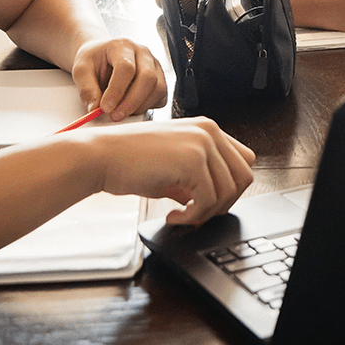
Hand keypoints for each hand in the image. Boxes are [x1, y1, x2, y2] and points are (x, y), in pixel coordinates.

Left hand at [71, 38, 167, 120]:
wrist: (102, 56)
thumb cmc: (93, 61)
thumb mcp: (81, 70)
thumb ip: (86, 89)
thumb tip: (95, 109)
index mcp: (122, 46)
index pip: (126, 68)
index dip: (117, 90)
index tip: (105, 108)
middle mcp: (143, 53)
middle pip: (147, 78)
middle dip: (131, 102)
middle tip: (115, 116)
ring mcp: (155, 65)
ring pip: (158, 88)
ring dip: (139, 106)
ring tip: (120, 112)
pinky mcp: (160, 79)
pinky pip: (161, 96)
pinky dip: (147, 106)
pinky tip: (131, 108)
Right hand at [82, 118, 254, 225]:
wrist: (100, 157)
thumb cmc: (129, 161)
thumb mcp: (173, 167)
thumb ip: (198, 179)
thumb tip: (216, 203)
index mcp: (207, 129)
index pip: (243, 161)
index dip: (230, 188)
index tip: (208, 204)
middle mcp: (209, 131)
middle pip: (244, 177)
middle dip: (224, 203)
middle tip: (198, 215)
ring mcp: (202, 143)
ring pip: (229, 191)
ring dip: (207, 212)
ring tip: (182, 216)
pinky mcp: (192, 161)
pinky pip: (209, 200)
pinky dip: (193, 216)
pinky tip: (173, 216)